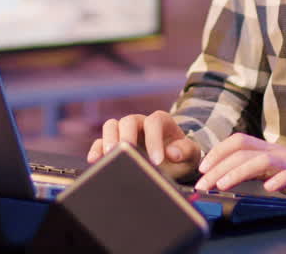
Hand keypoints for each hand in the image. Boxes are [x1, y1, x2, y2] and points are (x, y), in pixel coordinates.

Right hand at [87, 111, 201, 180]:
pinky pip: (100, 142)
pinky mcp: (114, 144)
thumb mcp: (190, 155)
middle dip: (127, 137)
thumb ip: (185, 151)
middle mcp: (140, 122)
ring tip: (111, 155)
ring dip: (109, 139)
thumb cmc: (181, 157)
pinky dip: (97, 149)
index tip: (156, 161)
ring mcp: (125, 132)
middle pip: (128, 121)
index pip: (154, 122)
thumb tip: (173, 152)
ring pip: (111, 126)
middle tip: (128, 153)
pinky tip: (95, 160)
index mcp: (160, 121)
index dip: (154, 140)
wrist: (172, 164)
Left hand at [193, 134, 285, 214]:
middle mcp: (278, 152)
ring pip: (264, 160)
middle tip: (203, 183)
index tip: (201, 168)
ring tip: (223, 184)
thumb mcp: (272, 171)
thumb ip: (250, 171)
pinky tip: (268, 188)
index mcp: (268, 150)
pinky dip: (280, 180)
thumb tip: (219, 177)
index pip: (238, 141)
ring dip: (239, 172)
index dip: (217, 151)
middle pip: (244, 152)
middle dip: (219, 167)